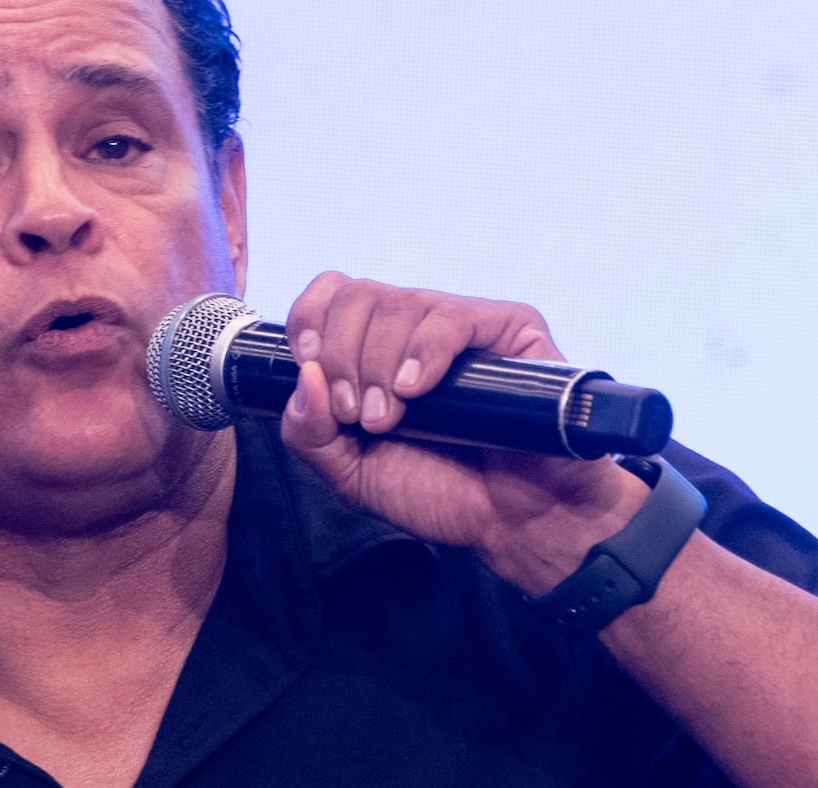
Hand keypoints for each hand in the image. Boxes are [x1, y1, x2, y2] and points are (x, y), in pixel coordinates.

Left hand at [278, 273, 648, 593]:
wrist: (513, 524)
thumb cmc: (439, 493)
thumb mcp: (350, 472)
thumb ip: (308, 432)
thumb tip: (303, 375)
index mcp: (377, 346)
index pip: (334, 292)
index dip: (310, 320)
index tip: (309, 366)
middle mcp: (418, 326)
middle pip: (358, 294)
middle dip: (340, 354)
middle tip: (353, 414)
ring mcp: (465, 325)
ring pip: (401, 303)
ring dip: (377, 364)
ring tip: (388, 419)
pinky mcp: (512, 331)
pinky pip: (453, 318)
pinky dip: (421, 352)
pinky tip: (414, 390)